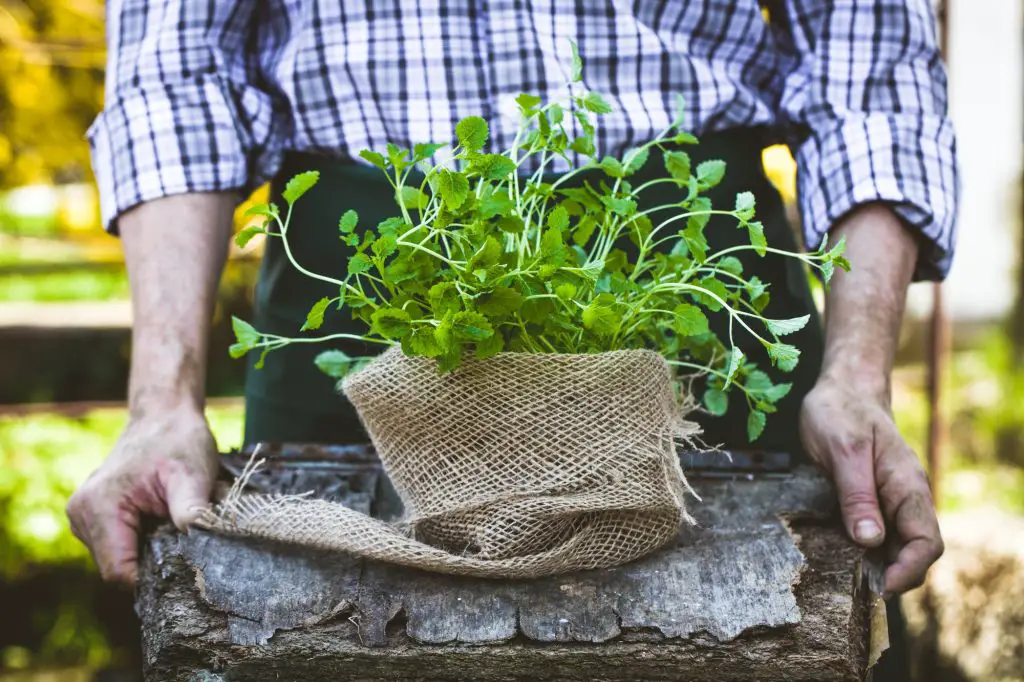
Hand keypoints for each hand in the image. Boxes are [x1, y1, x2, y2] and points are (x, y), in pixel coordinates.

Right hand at [66, 406, 218, 583]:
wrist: (164, 416)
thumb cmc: (179, 442)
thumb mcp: (193, 476)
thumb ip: (192, 513)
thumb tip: (201, 548)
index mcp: (99, 507)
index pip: (119, 573)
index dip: (154, 578)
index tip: (185, 567)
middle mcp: (82, 515)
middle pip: (118, 569)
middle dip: (154, 561)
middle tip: (183, 536)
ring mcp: (83, 517)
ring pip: (119, 559)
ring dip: (149, 550)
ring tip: (171, 520)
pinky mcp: (94, 517)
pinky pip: (119, 545)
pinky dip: (142, 540)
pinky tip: (160, 519)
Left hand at [800, 377, 942, 594]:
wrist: (840, 388)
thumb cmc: (841, 412)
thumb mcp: (844, 451)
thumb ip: (856, 495)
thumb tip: (870, 541)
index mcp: (907, 486)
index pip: (925, 542)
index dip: (907, 570)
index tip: (879, 587)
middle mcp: (904, 497)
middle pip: (912, 551)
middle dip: (892, 576)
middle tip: (857, 590)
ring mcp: (889, 499)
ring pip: (894, 545)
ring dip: (876, 566)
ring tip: (846, 580)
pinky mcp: (870, 499)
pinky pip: (875, 533)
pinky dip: (863, 550)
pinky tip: (839, 557)